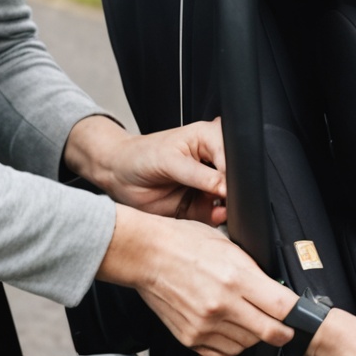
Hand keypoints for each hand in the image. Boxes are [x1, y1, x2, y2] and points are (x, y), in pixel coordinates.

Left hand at [67, 116, 227, 223]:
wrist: (118, 176)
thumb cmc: (139, 157)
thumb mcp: (169, 161)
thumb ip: (200, 176)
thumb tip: (226, 187)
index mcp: (209, 137)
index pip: (234, 155)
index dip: (236, 172)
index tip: (229, 186)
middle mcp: (213, 160)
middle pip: (238, 177)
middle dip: (235, 190)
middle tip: (224, 198)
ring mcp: (209, 184)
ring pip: (232, 198)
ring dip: (229, 206)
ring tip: (219, 208)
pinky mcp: (202, 204)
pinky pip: (218, 214)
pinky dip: (218, 217)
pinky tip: (214, 214)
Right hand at [98, 207, 293, 355]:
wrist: (145, 255)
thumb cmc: (183, 243)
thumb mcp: (229, 246)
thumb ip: (253, 272)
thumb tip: (275, 290)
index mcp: (236, 278)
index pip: (282, 307)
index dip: (296, 315)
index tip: (299, 315)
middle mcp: (221, 305)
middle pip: (270, 332)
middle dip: (282, 331)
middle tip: (283, 326)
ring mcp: (204, 325)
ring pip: (247, 345)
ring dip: (253, 337)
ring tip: (247, 321)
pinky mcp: (190, 337)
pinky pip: (222, 353)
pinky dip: (230, 345)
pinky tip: (229, 330)